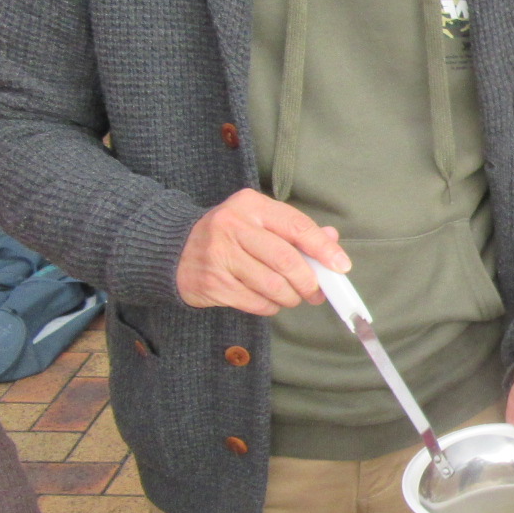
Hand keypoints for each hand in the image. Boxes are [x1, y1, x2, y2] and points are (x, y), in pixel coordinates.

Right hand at [177, 189, 346, 315]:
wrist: (172, 249)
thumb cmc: (228, 234)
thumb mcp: (258, 220)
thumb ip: (294, 229)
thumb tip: (332, 240)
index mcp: (251, 205)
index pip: (297, 227)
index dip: (323, 249)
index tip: (341, 266)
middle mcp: (234, 226)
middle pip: (286, 260)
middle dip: (308, 282)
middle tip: (316, 292)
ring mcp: (220, 255)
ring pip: (272, 285)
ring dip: (290, 297)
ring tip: (292, 297)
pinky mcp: (213, 283)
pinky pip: (255, 302)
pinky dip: (270, 306)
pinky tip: (270, 302)